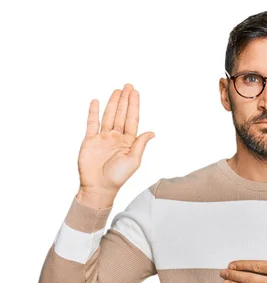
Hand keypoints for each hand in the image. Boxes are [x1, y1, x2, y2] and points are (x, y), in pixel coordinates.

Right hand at [78, 83, 154, 200]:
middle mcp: (116, 137)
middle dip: (125, 100)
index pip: (132, 119)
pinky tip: (96, 101)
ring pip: (108, 115)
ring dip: (113, 103)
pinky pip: (92, 123)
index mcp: (128, 141)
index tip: (135, 93)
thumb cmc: (118, 176)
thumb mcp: (134, 160)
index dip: (134, 105)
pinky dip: (93, 112)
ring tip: (117, 90)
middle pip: (121, 114)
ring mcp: (103, 138)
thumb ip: (140, 144)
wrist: (99, 187)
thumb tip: (152, 132)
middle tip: (128, 85)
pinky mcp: (90, 140)